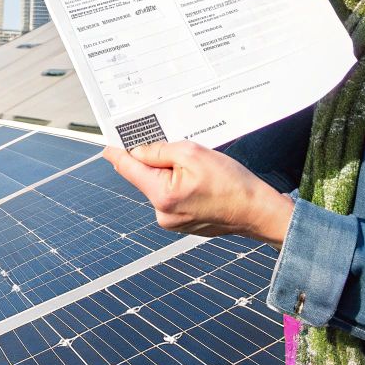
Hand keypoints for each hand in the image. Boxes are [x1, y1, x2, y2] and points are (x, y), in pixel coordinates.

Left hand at [102, 141, 293, 245]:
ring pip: (159, 185)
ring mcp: (171, 221)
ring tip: (197, 169)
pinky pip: (171, 195)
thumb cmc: (231, 184)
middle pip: (144, 176)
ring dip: (170, 172)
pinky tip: (200, 181)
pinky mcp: (181, 223)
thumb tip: (137, 150)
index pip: (128, 168)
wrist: (257, 211)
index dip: (117, 151)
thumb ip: (159, 151)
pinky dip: (179, 184)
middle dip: (155, 159)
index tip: (108, 142)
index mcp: (161, 195)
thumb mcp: (193, 154)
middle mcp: (161, 213)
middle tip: (176, 148)